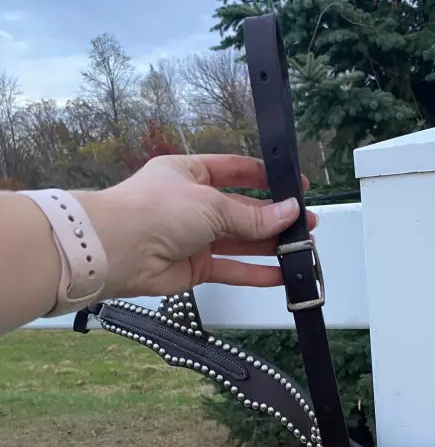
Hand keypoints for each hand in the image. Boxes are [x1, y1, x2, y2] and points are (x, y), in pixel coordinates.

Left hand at [74, 154, 317, 299]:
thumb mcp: (211, 203)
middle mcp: (192, 204)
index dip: (265, 178)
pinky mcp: (195, 268)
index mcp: (189, 173)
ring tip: (302, 248)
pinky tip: (281, 275)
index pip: (235, 171)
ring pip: (240, 241)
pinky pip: (232, 269)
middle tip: (305, 223)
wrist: (116, 251)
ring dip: (270, 245)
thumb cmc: (153, 211)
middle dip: (274, 217)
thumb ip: (252, 215)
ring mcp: (194, 237)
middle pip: (241, 209)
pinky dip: (256, 272)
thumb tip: (288, 212)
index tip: (295, 186)